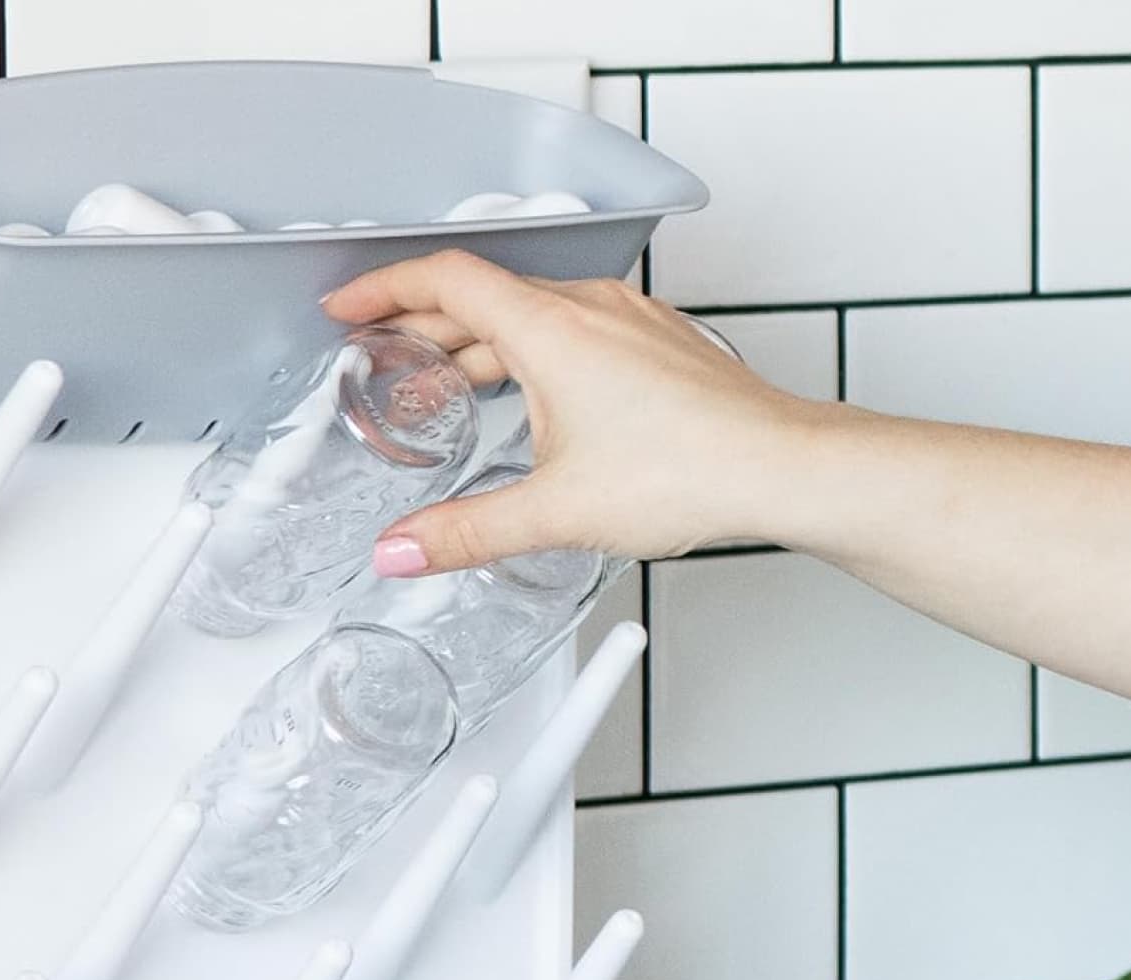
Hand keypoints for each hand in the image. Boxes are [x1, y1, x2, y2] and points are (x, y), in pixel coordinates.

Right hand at [321, 250, 820, 575]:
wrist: (783, 468)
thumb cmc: (690, 469)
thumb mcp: (557, 509)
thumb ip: (467, 531)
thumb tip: (403, 551)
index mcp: (550, 326)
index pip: (445, 278)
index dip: (384, 288)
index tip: (347, 308)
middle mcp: (590, 307)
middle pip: (484, 296)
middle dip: (424, 326)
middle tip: (383, 357)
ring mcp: (630, 320)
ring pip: (533, 314)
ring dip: (482, 346)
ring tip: (449, 388)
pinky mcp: (659, 344)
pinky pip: (576, 329)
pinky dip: (534, 354)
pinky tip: (536, 402)